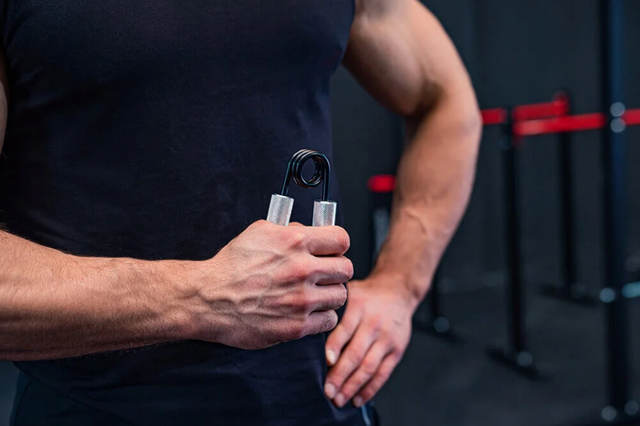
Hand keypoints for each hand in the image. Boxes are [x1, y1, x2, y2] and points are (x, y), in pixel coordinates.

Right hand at [187, 220, 352, 349]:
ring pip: (341, 295)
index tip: (333, 250)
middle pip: (346, 269)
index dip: (338, 245)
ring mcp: (301, 299)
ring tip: (315, 293)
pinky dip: (322, 316)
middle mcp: (302, 269)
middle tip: (325, 274)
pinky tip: (309, 311)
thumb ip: (290, 230)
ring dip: (330, 294)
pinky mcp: (296, 326)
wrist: (208, 299)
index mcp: (295, 241)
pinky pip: (329, 320)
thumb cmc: (231, 266)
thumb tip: (310, 231)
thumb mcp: (260, 232)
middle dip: (336, 270)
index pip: (341, 239)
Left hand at [324, 276, 416, 407]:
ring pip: (369, 367)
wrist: (398, 291)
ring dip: (353, 386)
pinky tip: (357, 399)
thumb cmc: (366, 295)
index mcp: (359, 308)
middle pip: (356, 353)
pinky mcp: (397, 350)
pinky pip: (383, 373)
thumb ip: (333, 308)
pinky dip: (370, 389)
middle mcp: (374, 324)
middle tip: (327, 391)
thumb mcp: (349, 292)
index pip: (345, 330)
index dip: (335, 347)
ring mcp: (387, 339)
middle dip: (341, 374)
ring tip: (339, 399)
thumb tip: (309, 326)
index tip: (326, 362)